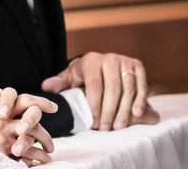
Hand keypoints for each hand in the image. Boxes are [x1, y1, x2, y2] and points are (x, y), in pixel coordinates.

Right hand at [0, 87, 55, 165]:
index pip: (24, 100)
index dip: (41, 102)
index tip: (53, 107)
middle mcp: (2, 121)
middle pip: (33, 121)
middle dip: (46, 134)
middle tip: (52, 145)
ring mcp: (3, 137)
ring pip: (31, 140)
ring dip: (42, 150)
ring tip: (47, 158)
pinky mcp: (2, 153)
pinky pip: (24, 156)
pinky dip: (33, 160)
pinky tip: (36, 164)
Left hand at [42, 52, 158, 130]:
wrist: (100, 62)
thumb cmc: (83, 74)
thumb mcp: (70, 77)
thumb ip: (59, 83)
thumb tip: (46, 87)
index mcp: (90, 60)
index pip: (95, 86)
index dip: (95, 106)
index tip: (93, 123)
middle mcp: (109, 58)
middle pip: (113, 88)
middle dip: (109, 111)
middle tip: (105, 129)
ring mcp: (125, 60)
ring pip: (128, 88)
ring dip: (124, 109)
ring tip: (119, 126)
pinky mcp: (137, 65)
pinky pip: (141, 84)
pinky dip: (141, 99)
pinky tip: (137, 114)